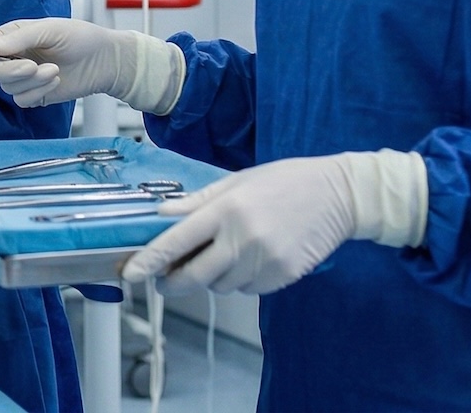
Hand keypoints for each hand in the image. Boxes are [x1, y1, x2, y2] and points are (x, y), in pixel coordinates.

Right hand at [0, 18, 182, 113]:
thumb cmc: (79, 37)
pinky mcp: (34, 94)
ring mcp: (22, 77)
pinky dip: (39, 92)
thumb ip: (18, 38)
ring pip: (8, 87)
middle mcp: (13, 57)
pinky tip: (55, 81)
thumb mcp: (49, 29)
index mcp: (12, 36)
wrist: (105, 61)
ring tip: (54, 71)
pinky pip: (22, 100)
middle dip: (12, 71)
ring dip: (32, 81)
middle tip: (33, 66)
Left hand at [121, 151, 425, 293]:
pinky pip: (248, 289)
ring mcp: (264, 260)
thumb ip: (198, 201)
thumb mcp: (237, 181)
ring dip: (214, 277)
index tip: (132, 273)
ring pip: (221, 286)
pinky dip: (242, 280)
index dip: (151, 260)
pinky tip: (254, 257)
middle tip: (167, 280)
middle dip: (174, 282)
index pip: (177, 241)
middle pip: (195, 275)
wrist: (339, 195)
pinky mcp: (283, 277)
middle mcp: (243, 238)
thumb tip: (163, 214)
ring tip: (228, 252)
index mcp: (226, 209)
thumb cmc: (285, 181)